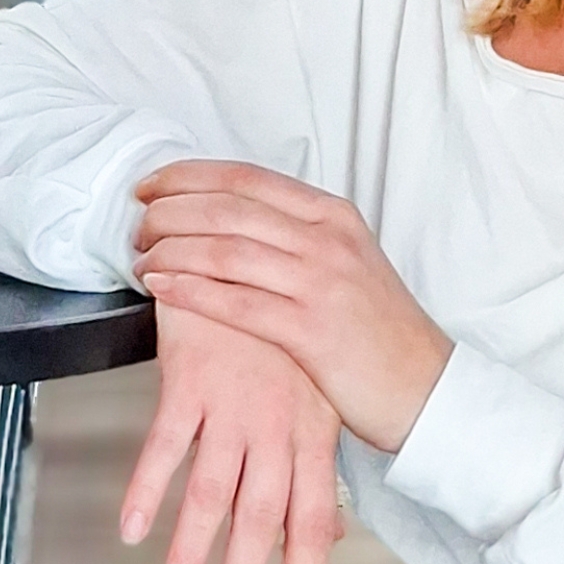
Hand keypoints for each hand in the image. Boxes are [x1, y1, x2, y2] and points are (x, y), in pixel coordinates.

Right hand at [119, 300, 344, 563]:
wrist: (244, 254)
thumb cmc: (277, 336)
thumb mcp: (313, 400)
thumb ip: (317, 472)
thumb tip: (334, 536)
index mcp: (314, 433)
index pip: (315, 521)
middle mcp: (279, 424)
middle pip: (265, 518)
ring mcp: (237, 402)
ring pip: (214, 492)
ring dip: (191, 552)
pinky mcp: (193, 377)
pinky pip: (167, 444)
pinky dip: (149, 489)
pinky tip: (133, 530)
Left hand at [132, 160, 452, 454]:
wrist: (425, 387)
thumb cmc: (379, 333)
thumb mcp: (347, 264)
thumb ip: (297, 238)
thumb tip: (231, 223)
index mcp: (334, 216)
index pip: (247, 178)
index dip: (189, 176)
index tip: (152, 184)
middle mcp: (328, 239)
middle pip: (229, 207)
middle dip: (171, 209)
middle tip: (137, 223)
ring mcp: (321, 282)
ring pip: (226, 249)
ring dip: (171, 249)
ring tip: (141, 257)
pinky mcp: (311, 329)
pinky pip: (235, 300)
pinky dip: (189, 290)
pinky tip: (161, 287)